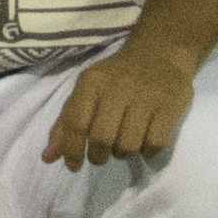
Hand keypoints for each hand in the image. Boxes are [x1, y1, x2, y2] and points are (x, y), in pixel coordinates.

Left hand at [47, 35, 197, 168]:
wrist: (160, 52)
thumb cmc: (116, 77)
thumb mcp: (86, 91)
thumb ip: (65, 123)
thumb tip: (48, 157)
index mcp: (92, 83)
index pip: (76, 124)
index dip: (72, 151)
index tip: (74, 165)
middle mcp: (117, 88)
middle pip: (102, 139)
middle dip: (99, 156)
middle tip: (102, 154)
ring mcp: (145, 97)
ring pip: (128, 145)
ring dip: (123, 153)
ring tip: (124, 143)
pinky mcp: (169, 106)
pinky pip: (154, 144)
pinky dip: (147, 151)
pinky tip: (145, 141)